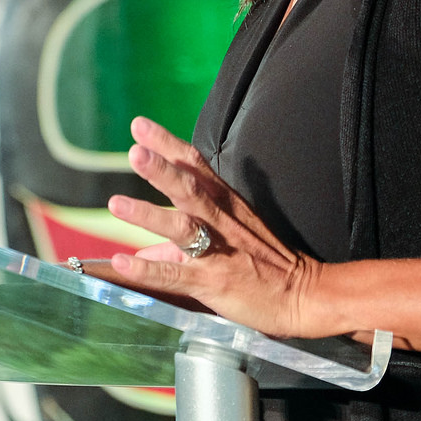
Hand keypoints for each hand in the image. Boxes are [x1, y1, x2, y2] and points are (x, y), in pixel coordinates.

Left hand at [102, 117, 333, 339]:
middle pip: (189, 189)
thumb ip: (178, 244)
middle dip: (161, 169)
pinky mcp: (212, 282)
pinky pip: (175, 275)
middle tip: (134, 151)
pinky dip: (148, 269)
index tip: (139, 126)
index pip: (194, 166)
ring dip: (148, 215)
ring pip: (181, 228)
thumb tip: (142, 254)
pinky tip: (122, 262)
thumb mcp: (227, 238)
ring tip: (115, 203)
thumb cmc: (266, 263)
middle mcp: (221, 221)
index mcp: (225, 202)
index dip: (167, 145)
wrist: (305, 295)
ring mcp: (217, 251)